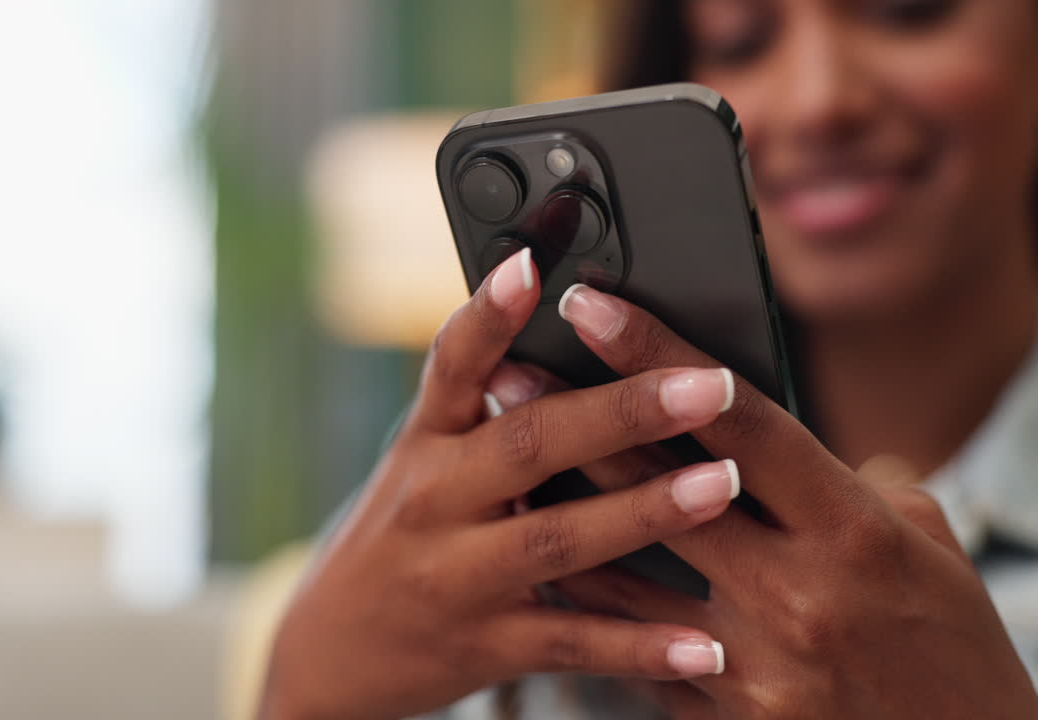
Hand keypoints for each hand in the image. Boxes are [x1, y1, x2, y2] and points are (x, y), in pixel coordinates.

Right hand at [259, 253, 739, 719]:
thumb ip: (482, 410)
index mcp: (424, 444)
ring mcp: (457, 576)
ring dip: (643, 511)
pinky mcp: (485, 644)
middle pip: (528, 443)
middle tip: (705, 385)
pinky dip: (640, 645)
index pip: (452, 364)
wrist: (331, 653)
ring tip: (720, 484)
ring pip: (557, 538)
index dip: (489, 313)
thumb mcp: (419, 465)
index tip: (531, 265)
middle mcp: (435, 501)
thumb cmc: (397, 539)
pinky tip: (702, 644)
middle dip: (620, 411)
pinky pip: (572, 641)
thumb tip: (568, 335)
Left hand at [543, 284, 1037, 718]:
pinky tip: (548, 559)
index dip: (656, 354)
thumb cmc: (949, 644)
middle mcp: (795, 595)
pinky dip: (589, 600)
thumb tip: (762, 438)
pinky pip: (633, 647)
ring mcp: (752, 664)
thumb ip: (842, 484)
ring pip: (618, 575)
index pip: (737, 420)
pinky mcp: (722, 716)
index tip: (593, 308)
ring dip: (555, 511)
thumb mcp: (924, 547)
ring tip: (501, 460)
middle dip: (575, 419)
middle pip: (654, 486)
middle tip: (512, 370)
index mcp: (852, 532)